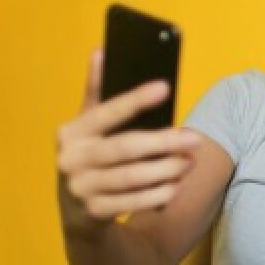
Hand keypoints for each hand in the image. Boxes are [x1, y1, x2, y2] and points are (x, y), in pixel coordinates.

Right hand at [55, 47, 202, 230]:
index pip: (106, 111)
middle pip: (124, 148)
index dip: (135, 99)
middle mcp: (70, 159)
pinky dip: (156, 195)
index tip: (164, 87)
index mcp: (70, 132)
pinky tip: (175, 187)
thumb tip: (102, 51)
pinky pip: (130, 203)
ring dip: (165, 170)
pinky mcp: (92, 213)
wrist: (76, 213)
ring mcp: (79, 188)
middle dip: (163, 142)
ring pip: (130, 177)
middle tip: (195, 139)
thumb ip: (97, 92)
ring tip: (188, 163)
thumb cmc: (91, 157)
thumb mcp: (88, 126)